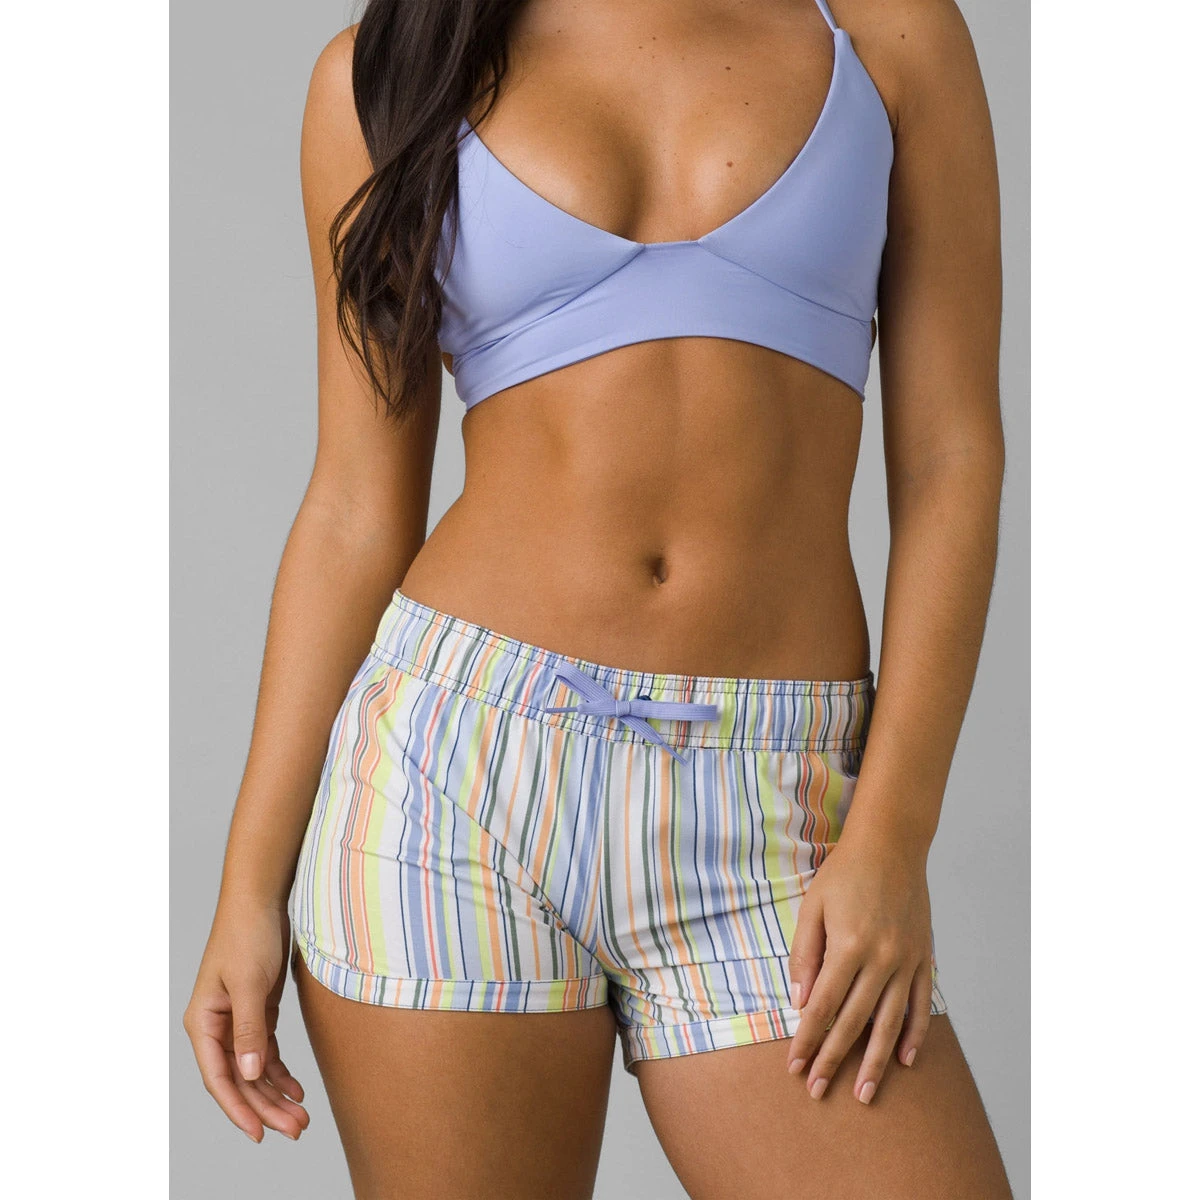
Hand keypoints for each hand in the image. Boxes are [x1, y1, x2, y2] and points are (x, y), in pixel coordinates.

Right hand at [183, 900, 309, 1141]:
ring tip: (301, 1117)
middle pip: (240, 1080)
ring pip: (254, 1070)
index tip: (260, 1133)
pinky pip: (266, 1053)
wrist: (260, 900)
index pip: (219, 1078)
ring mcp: (237, 1022)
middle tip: (296, 1129)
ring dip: (275, 1094)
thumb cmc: (247, 935)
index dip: (239, 1108)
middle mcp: (217, 1027)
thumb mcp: (249, 983)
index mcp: (204, 1023)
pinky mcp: (257, 1013)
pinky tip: (297, 1089)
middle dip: (266, 1107)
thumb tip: (248, 1074)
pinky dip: (280, 1072)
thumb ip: (249, 1029)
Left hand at [784, 825, 935, 1103]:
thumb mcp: (812, 907)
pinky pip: (919, 1004)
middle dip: (833, 1060)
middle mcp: (880, 959)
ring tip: (864, 1094)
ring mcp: (906, 961)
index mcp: (847, 946)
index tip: (794, 1066)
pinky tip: (903, 1060)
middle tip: (817, 1091)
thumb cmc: (844, 873)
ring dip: (874, 1061)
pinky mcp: (924, 958)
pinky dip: (913, 1034)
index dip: (807, 1040)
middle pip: (853, 1021)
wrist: (892, 846)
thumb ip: (805, 954)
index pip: (823, 1006)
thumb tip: (800, 1001)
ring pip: (889, 1022)